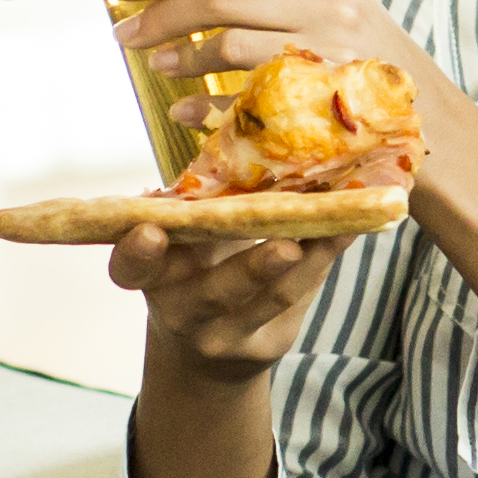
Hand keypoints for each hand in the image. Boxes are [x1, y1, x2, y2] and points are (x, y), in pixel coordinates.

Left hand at [106, 0, 454, 106]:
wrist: (435, 129)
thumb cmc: (367, 73)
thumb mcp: (331, 15)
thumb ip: (272, 0)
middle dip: (156, 10)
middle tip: (120, 30)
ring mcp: (329, 46)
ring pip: (228, 39)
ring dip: (179, 54)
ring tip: (154, 66)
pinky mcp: (326, 94)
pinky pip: (246, 95)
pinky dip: (206, 104)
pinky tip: (185, 113)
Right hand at [110, 216, 342, 375]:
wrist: (207, 355)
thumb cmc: (193, 273)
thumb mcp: (183, 243)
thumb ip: (194, 203)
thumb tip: (211, 123)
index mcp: (153, 278)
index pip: (131, 270)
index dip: (135, 253)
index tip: (149, 229)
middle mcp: (182, 312)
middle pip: (214, 293)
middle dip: (251, 269)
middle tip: (285, 243)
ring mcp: (224, 336)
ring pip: (269, 301)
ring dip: (306, 264)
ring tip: (333, 231)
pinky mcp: (264, 347)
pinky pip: (298, 301)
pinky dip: (322, 262)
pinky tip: (346, 231)